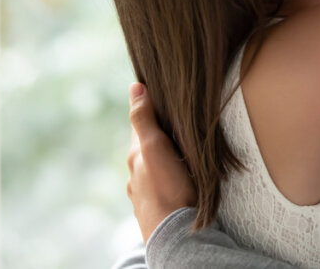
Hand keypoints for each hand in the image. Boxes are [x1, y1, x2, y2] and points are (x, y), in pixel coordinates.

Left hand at [127, 83, 195, 241]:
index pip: (140, 125)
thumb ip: (145, 118)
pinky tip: (181, 180)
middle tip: (181, 126)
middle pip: (148, 147)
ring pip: (155, 168)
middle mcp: (135, 174)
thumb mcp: (154, 146)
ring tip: (184, 154)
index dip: (152, 111)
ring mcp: (145, 192)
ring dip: (166, 159)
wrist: (174, 234)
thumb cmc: (167, 188)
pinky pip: (163, 185)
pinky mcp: (157, 206)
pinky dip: (170, 178)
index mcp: (136, 156)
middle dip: (161, 137)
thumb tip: (135, 87)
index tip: (165, 100)